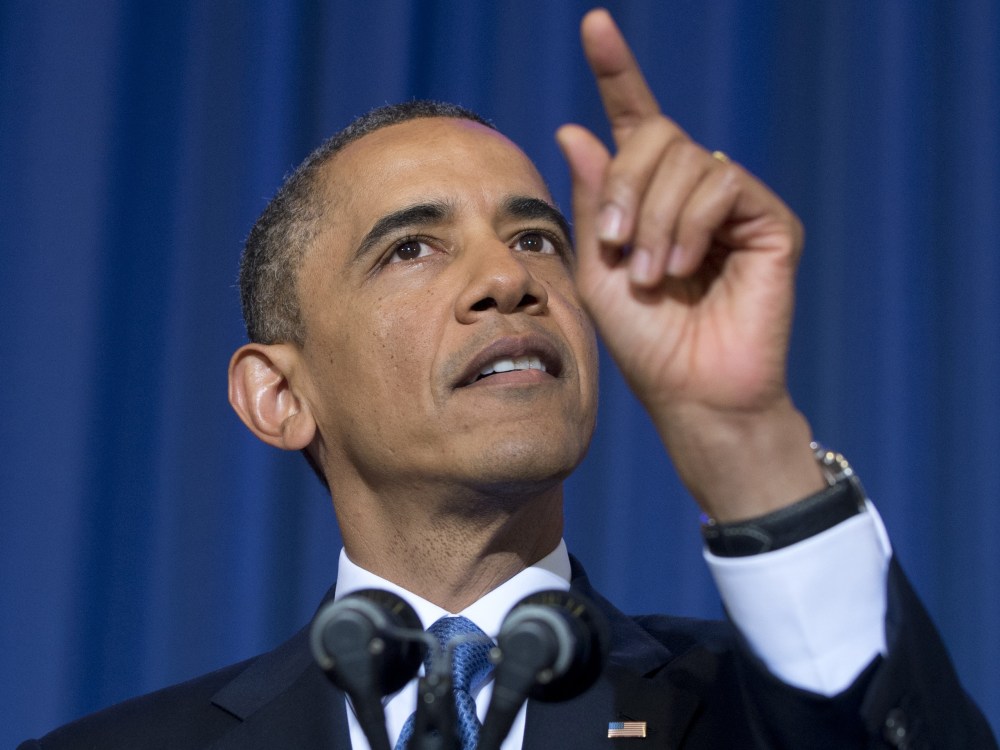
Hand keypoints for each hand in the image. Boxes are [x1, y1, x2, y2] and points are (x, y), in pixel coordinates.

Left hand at [557, 10, 823, 519]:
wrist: (691, 391)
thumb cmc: (643, 339)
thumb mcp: (598, 267)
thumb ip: (593, 200)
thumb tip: (578, 127)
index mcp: (650, 197)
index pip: (635, 121)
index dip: (618, 70)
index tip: (594, 24)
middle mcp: (694, 190)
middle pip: (657, 133)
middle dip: (625, 186)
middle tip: (617, 245)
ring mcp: (735, 202)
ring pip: (689, 159)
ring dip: (655, 218)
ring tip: (654, 275)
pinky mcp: (770, 220)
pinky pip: (723, 184)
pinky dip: (690, 225)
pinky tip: (683, 268)